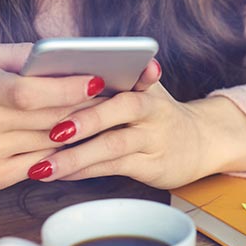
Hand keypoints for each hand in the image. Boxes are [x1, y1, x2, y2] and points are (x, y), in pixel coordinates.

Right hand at [0, 42, 105, 197]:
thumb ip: (15, 55)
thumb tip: (59, 51)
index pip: (28, 91)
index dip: (67, 87)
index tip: (97, 78)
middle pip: (47, 117)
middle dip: (85, 106)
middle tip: (115, 94)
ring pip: (49, 142)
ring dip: (80, 129)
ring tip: (104, 114)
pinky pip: (39, 165)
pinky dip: (62, 153)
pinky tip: (78, 141)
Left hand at [25, 60, 245, 187]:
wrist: (202, 141)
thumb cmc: (156, 113)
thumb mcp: (142, 87)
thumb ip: (111, 78)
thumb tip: (61, 72)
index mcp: (143, 83)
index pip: (120, 74)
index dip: (93, 79)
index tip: (61, 83)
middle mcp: (152, 107)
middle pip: (121, 108)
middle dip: (88, 119)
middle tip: (55, 130)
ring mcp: (153, 137)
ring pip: (113, 145)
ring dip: (78, 156)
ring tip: (44, 165)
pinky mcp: (152, 165)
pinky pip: (115, 168)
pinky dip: (86, 171)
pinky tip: (61, 174)